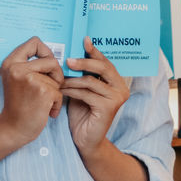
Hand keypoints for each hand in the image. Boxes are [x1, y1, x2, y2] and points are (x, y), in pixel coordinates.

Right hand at [0, 36, 63, 147]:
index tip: (45, 66)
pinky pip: (59, 91)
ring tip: (44, 102)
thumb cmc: (19, 105)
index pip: (34, 42)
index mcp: (11, 62)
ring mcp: (30, 79)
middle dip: (56, 74)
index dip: (45, 52)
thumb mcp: (17, 79)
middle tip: (50, 87)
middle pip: (51, 59)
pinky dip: (57, 104)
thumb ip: (30, 65)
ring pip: (57, 76)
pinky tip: (47, 111)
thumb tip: (54, 54)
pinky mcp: (42, 91)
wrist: (13, 129)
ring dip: (55, 91)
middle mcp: (18, 68)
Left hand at [62, 37, 129, 156]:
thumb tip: (74, 54)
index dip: (94, 51)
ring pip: (91, 81)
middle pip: (102, 67)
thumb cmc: (83, 114)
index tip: (84, 40)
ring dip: (72, 80)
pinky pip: (86, 93)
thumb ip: (84, 75)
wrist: (86, 141)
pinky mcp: (108, 107)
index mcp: (118, 82)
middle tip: (68, 60)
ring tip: (59, 80)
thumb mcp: (84, 90)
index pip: (106, 62)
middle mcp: (121, 89)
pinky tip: (62, 91)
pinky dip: (72, 91)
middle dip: (84, 61)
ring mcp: (116, 98)